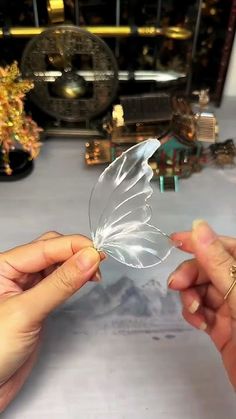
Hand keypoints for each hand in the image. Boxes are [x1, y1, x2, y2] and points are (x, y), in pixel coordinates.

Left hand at [0, 232, 100, 411]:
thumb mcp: (26, 312)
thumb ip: (60, 284)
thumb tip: (89, 258)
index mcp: (3, 266)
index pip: (45, 246)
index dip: (74, 246)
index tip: (98, 253)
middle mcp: (14, 272)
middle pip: (52, 250)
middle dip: (76, 252)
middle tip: (99, 263)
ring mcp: (26, 287)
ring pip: (57, 264)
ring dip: (77, 265)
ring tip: (95, 273)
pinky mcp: (37, 303)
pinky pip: (58, 282)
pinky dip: (73, 279)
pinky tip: (83, 279)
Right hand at [168, 220, 235, 389]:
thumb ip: (218, 262)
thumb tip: (198, 227)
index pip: (225, 247)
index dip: (201, 241)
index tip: (175, 240)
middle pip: (208, 269)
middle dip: (191, 274)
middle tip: (176, 284)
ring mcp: (231, 308)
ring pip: (201, 290)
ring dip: (191, 296)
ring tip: (194, 309)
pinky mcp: (221, 328)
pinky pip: (201, 312)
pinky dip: (194, 314)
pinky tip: (199, 323)